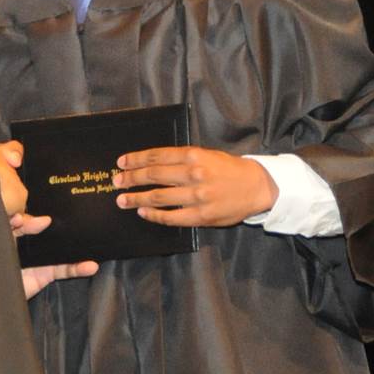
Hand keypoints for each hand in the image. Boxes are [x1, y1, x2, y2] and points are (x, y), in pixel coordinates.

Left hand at [9, 212, 98, 296]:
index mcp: (12, 232)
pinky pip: (64, 270)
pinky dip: (78, 268)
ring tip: (91, 241)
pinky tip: (90, 266)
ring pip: (60, 249)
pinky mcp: (45, 275)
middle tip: (74, 222)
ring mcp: (38, 259)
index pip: (28, 217)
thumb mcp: (3, 238)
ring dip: (76, 247)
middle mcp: (27, 244)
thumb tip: (44, 220)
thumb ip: (19, 227)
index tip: (46, 218)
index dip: (36, 214)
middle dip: (62, 226)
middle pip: (48, 231)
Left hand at [113, 146, 276, 227]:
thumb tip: (153, 164)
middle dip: (130, 178)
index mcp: (194, 155)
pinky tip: (142, 212)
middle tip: (116, 181)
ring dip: (136, 198)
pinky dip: (154, 215)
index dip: (136, 159)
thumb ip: (182, 159)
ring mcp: (197, 196)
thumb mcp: (207, 155)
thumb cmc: (229, 169)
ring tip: (122, 200)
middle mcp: (194, 174)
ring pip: (158, 197)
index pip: (157, 156)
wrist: (257, 186)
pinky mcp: (201, 216)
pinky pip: (171, 217)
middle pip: (153, 175)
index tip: (121, 162)